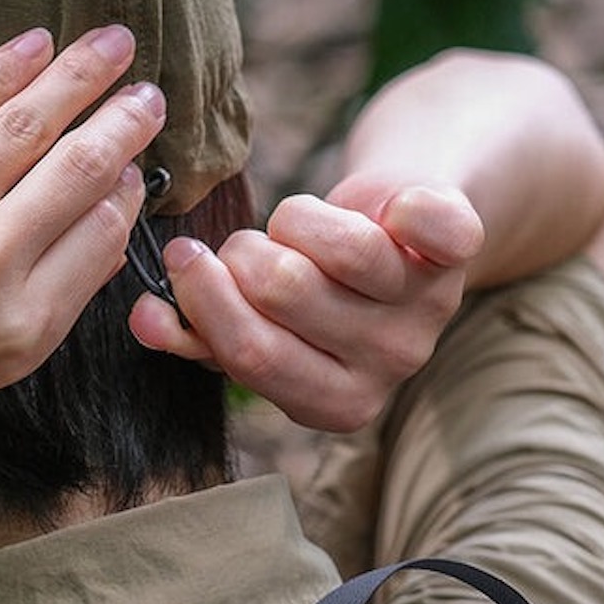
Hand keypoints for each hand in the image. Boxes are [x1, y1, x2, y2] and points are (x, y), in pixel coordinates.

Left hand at [0, 24, 163, 479]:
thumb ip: (41, 303)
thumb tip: (92, 224)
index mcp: (19, 330)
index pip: (102, 235)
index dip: (126, 191)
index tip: (134, 166)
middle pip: (81, 171)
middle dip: (125, 121)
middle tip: (152, 92)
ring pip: (29, 124)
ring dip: (81, 74)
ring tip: (117, 41)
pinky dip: (6, 69)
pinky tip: (38, 45)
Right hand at [128, 184, 481, 431]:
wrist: (396, 227)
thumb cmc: (309, 279)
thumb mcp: (254, 320)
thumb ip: (195, 329)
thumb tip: (145, 318)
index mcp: (334, 402)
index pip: (252, 354)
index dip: (206, 298)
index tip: (183, 258)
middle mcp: (391, 366)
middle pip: (284, 289)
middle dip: (245, 252)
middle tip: (249, 245)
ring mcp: (430, 310)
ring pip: (339, 246)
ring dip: (297, 218)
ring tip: (299, 227)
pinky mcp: (458, 251)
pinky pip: (421, 219)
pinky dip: (398, 201)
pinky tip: (386, 210)